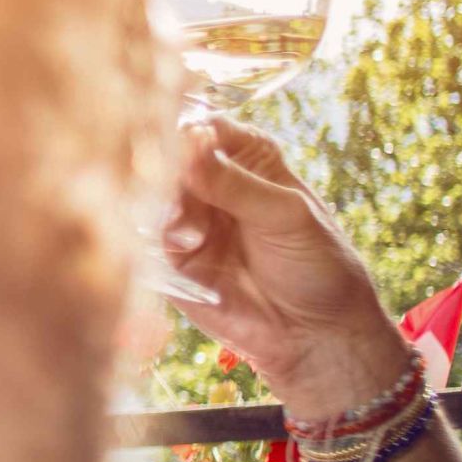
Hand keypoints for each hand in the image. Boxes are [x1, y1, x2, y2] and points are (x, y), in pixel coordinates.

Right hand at [166, 118, 416, 418]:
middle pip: (168, 159)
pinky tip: (182, 245)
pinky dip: (156, 238)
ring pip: (151, 197)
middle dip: (167, 170)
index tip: (184, 141)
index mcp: (246, 158)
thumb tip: (189, 143)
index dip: (189, 130)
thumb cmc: (317, 265)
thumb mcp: (286, 215)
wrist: (316, 334)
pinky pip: (144, 240)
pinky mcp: (169, 261)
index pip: (205, 127)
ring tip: (189, 233)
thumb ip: (235, 183)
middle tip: (176, 185)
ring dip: (164, 207)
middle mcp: (210, 183)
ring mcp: (187, 221)